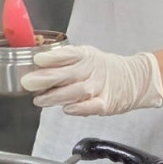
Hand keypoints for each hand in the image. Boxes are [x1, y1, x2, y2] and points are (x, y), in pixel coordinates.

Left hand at [21, 45, 162, 115]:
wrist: (134, 79)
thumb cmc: (102, 69)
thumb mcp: (84, 57)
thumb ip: (62, 62)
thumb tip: (35, 68)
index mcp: (85, 56)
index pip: (67, 54)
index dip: (52, 57)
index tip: (37, 59)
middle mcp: (91, 70)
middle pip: (67, 73)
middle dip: (46, 78)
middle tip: (28, 82)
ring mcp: (99, 87)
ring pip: (76, 91)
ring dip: (56, 96)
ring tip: (39, 100)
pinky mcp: (106, 103)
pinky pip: (92, 106)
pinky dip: (79, 108)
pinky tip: (67, 109)